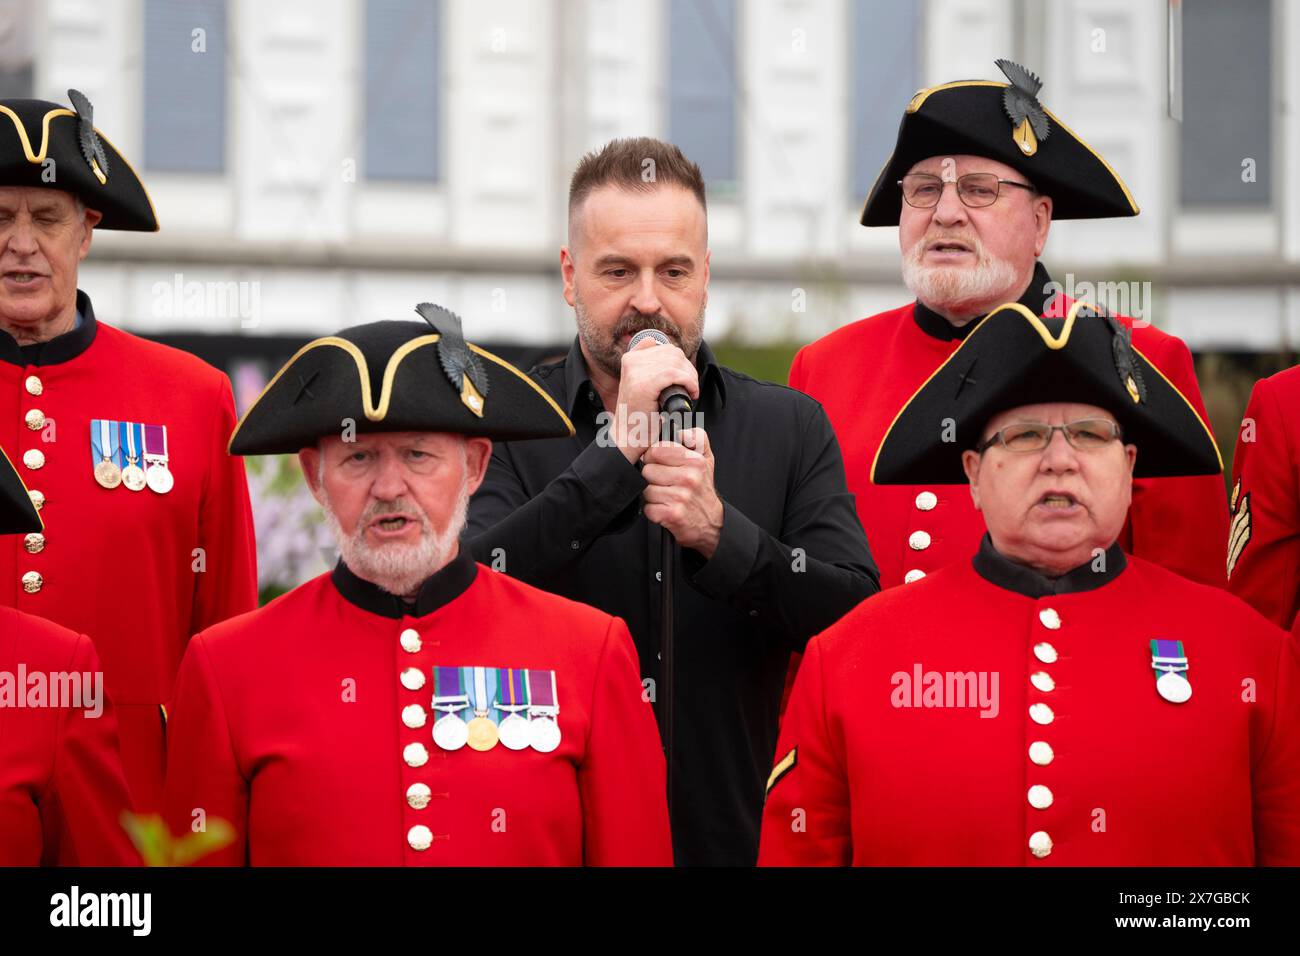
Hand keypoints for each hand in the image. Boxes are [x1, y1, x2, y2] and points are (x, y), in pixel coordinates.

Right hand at [611, 336, 698, 463]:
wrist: (628, 438)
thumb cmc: (640, 415)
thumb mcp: (642, 383)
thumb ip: (651, 365)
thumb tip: (667, 348)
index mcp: (630, 358)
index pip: (664, 347)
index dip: (680, 362)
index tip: (683, 379)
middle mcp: (631, 361)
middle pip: (673, 352)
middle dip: (688, 370)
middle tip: (690, 388)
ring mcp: (636, 371)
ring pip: (676, 361)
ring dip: (690, 377)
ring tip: (690, 392)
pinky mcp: (644, 384)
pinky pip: (675, 374)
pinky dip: (689, 383)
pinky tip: (690, 394)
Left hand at [641, 428, 723, 557]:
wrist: (710, 523)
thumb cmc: (702, 490)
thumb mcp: (706, 459)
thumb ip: (697, 438)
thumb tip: (683, 431)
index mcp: (695, 461)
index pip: (657, 450)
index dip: (654, 457)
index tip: (661, 464)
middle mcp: (689, 478)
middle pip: (648, 470)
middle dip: (652, 478)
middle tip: (665, 483)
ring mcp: (681, 497)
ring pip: (646, 489)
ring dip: (652, 495)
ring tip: (666, 496)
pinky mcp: (672, 514)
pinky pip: (648, 508)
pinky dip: (653, 511)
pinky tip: (665, 508)